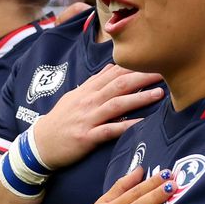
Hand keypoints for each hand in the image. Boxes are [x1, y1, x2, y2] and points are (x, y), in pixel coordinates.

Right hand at [30, 64, 163, 168]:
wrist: (40, 144)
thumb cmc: (60, 121)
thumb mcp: (74, 96)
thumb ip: (94, 82)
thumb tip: (111, 67)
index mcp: (87, 90)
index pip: (114, 73)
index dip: (134, 65)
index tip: (153, 59)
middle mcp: (89, 101)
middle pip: (119, 84)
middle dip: (142, 76)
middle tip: (163, 70)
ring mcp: (88, 118)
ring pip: (117, 104)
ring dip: (139, 98)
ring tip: (160, 93)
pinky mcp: (87, 137)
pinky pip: (111, 130)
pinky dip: (128, 127)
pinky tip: (143, 125)